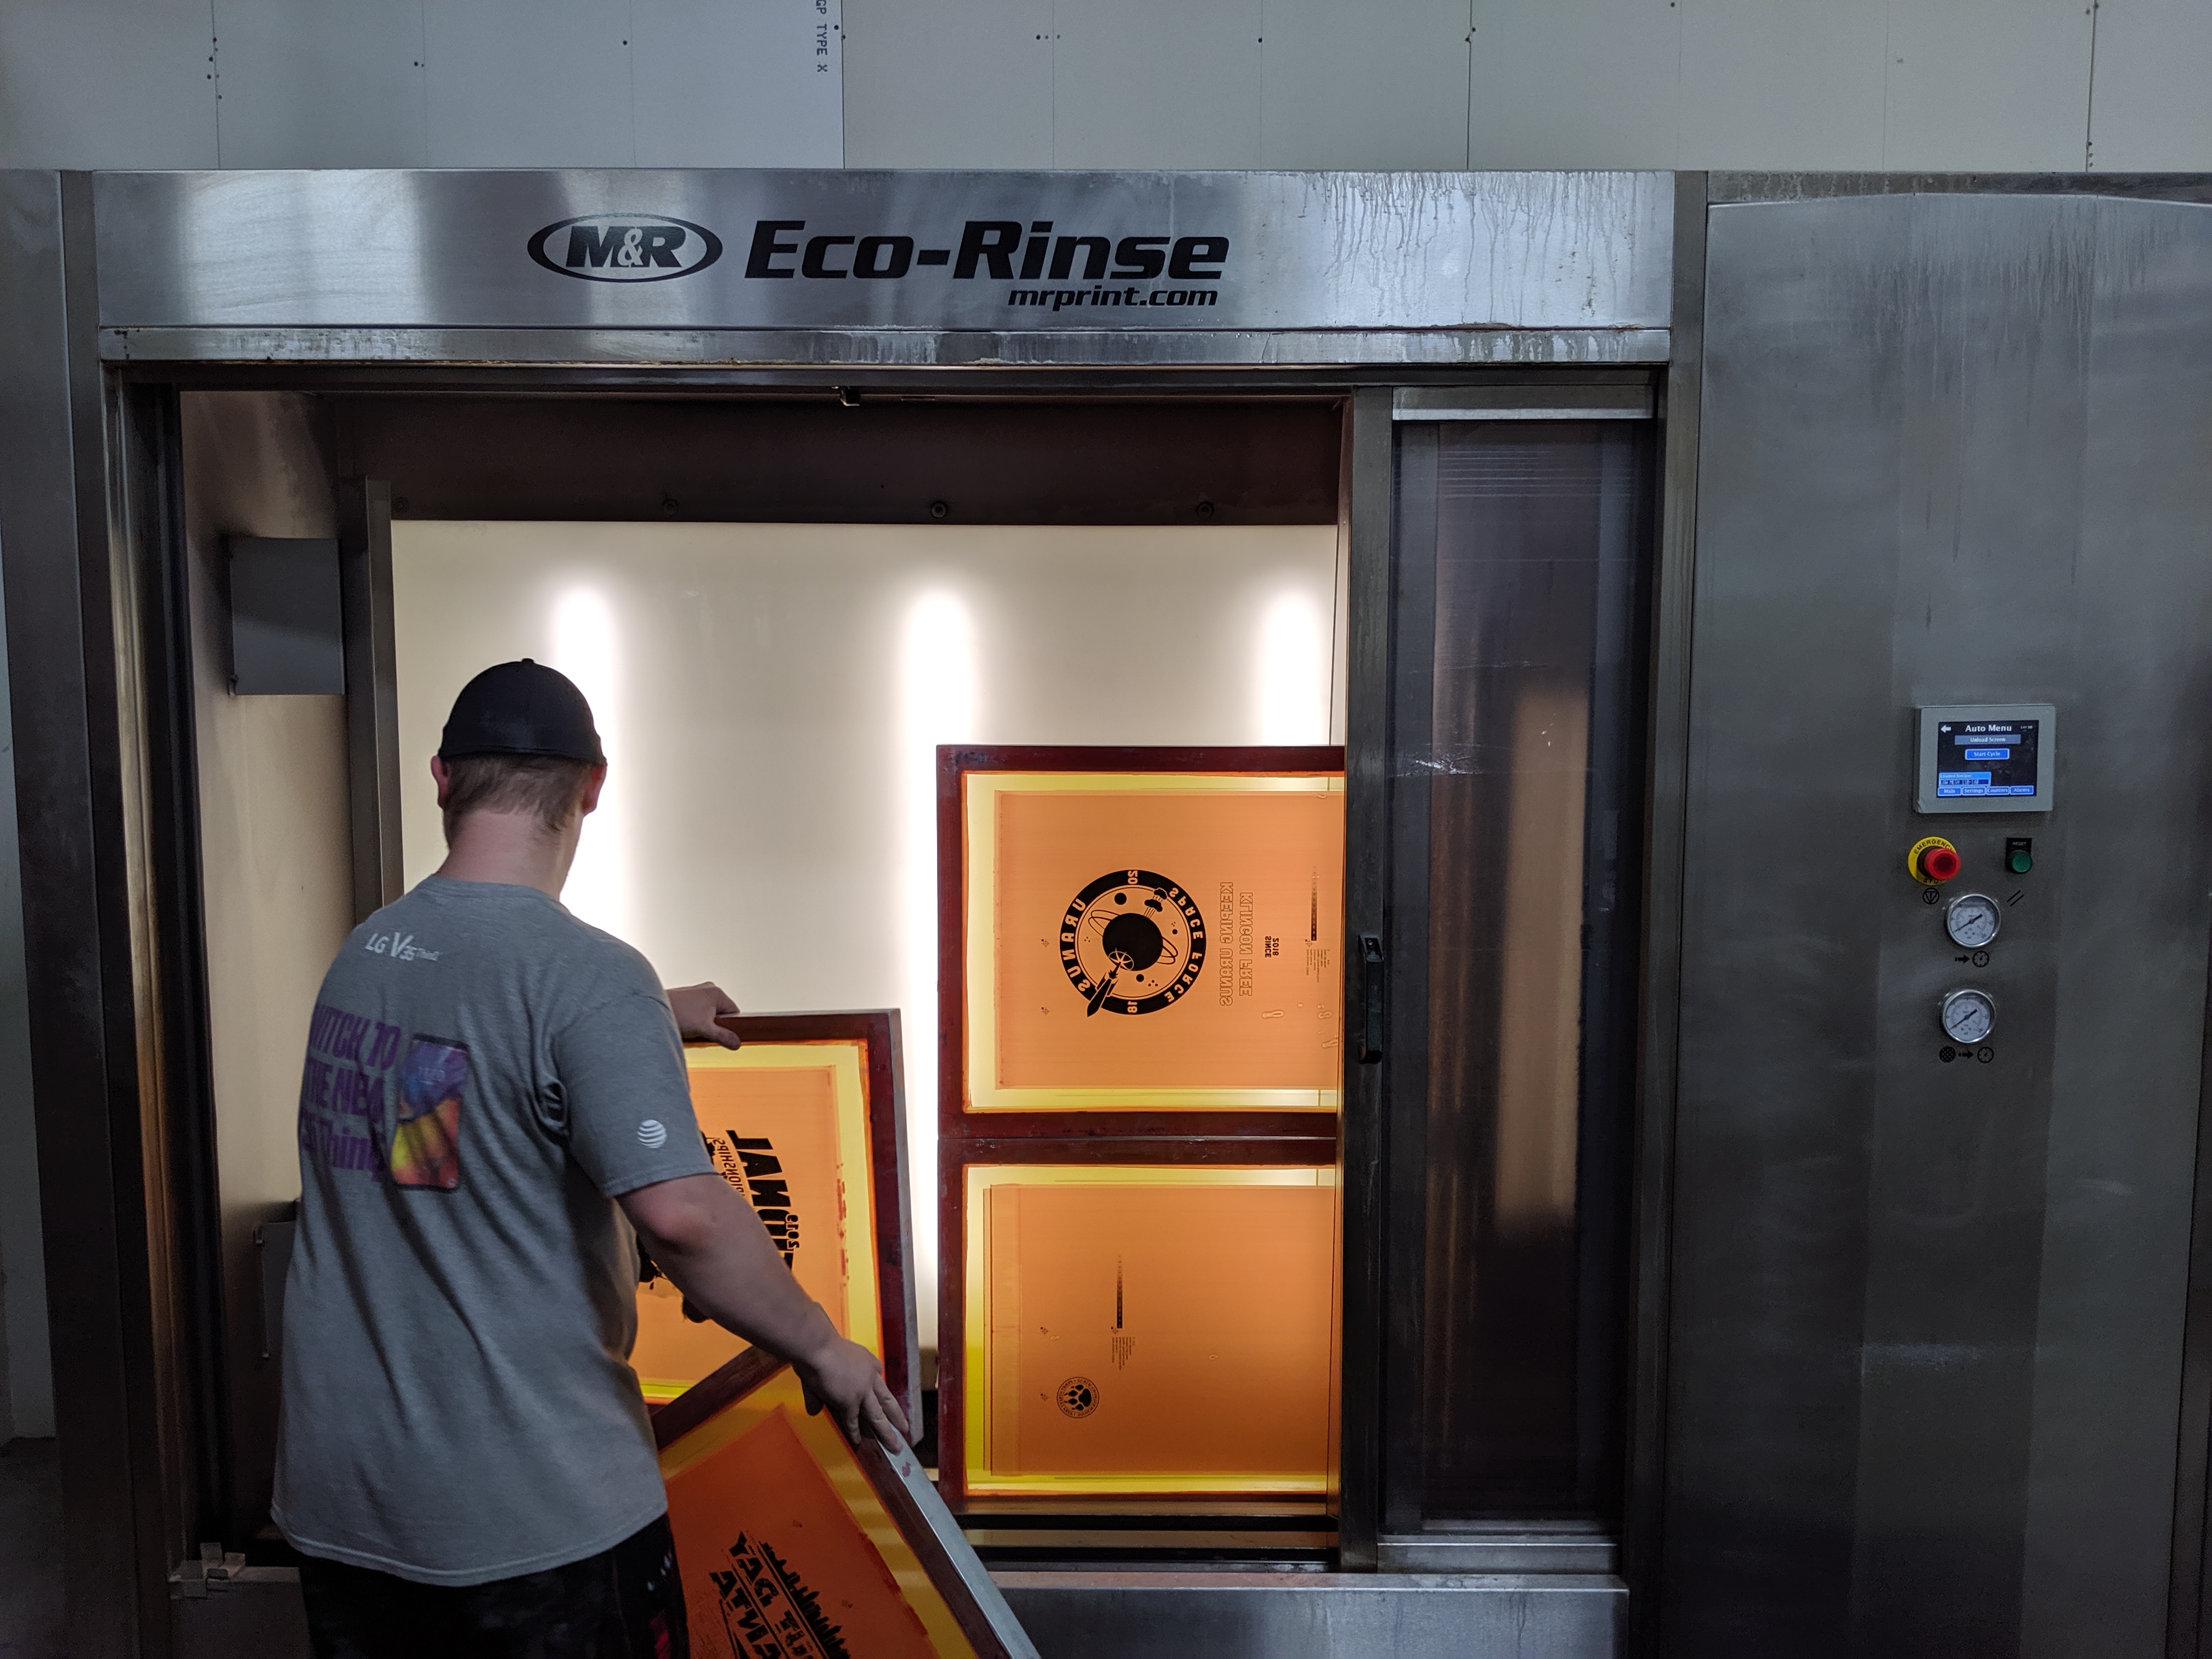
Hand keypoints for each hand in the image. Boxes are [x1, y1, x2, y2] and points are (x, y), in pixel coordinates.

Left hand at [666, 982, 741, 1048]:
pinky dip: (694, 1022)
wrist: (650, 1011)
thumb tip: (736, 1043)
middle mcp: (708, 989)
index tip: (724, 1037)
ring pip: (708, 1015)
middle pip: (721, 1014)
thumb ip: (723, 1036)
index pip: (734, 1012)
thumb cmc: (677, 1013)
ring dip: (703, 1026)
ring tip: (692, 1030)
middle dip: (715, 1027)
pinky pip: (698, 1013)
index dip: (731, 1026)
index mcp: (716, 993)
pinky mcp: (686, 999)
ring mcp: (696, 993)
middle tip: (703, 1034)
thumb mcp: (704, 1029)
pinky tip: (685, 1027)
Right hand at [797, 1333, 909, 1450]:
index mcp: (868, 1362)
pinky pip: (852, 1422)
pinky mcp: (850, 1402)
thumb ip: (821, 1389)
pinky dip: (854, 1433)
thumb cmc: (820, 1347)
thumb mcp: (828, 1363)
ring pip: (878, 1417)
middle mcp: (870, 1377)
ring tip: (895, 1446)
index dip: (881, 1393)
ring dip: (886, 1433)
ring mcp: (862, 1392)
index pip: (878, 1381)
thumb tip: (813, 1411)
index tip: (886, 1403)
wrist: (818, 1346)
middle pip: (887, 1401)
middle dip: (896, 1417)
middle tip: (905, 1429)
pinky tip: (858, 1443)